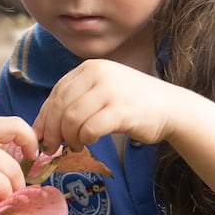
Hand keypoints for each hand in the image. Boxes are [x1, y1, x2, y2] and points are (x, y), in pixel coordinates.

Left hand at [35, 59, 180, 151]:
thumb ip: (76, 102)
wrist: (172, 108)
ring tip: (75, 145)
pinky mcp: (121, 110)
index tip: (42, 135)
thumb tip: (43, 127)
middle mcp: (98, 74)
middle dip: (53, 131)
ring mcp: (110, 91)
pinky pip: (90, 129)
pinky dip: (84, 140)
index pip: (57, 92)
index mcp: (90, 68)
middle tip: (54, 147)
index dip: (45, 116)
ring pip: (72, 119)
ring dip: (69, 137)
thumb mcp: (102, 91)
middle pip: (61, 106)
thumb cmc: (133, 103)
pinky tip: (88, 143)